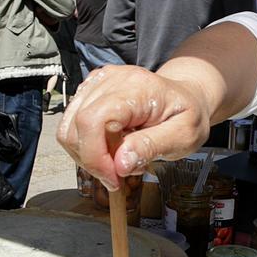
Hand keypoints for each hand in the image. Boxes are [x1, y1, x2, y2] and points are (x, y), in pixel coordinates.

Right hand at [57, 65, 210, 188]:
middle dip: (92, 159)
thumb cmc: (187, 115)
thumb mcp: (183, 136)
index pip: (93, 120)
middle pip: (76, 125)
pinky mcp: (91, 91)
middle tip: (118, 174)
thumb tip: (120, 163)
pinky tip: (111, 147)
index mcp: (136, 87)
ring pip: (69, 127)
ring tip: (118, 159)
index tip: (113, 177)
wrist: (187, 97)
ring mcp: (98, 82)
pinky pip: (73, 124)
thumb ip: (152, 147)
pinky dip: (87, 144)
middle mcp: (112, 79)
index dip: (95, 156)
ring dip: (88, 153)